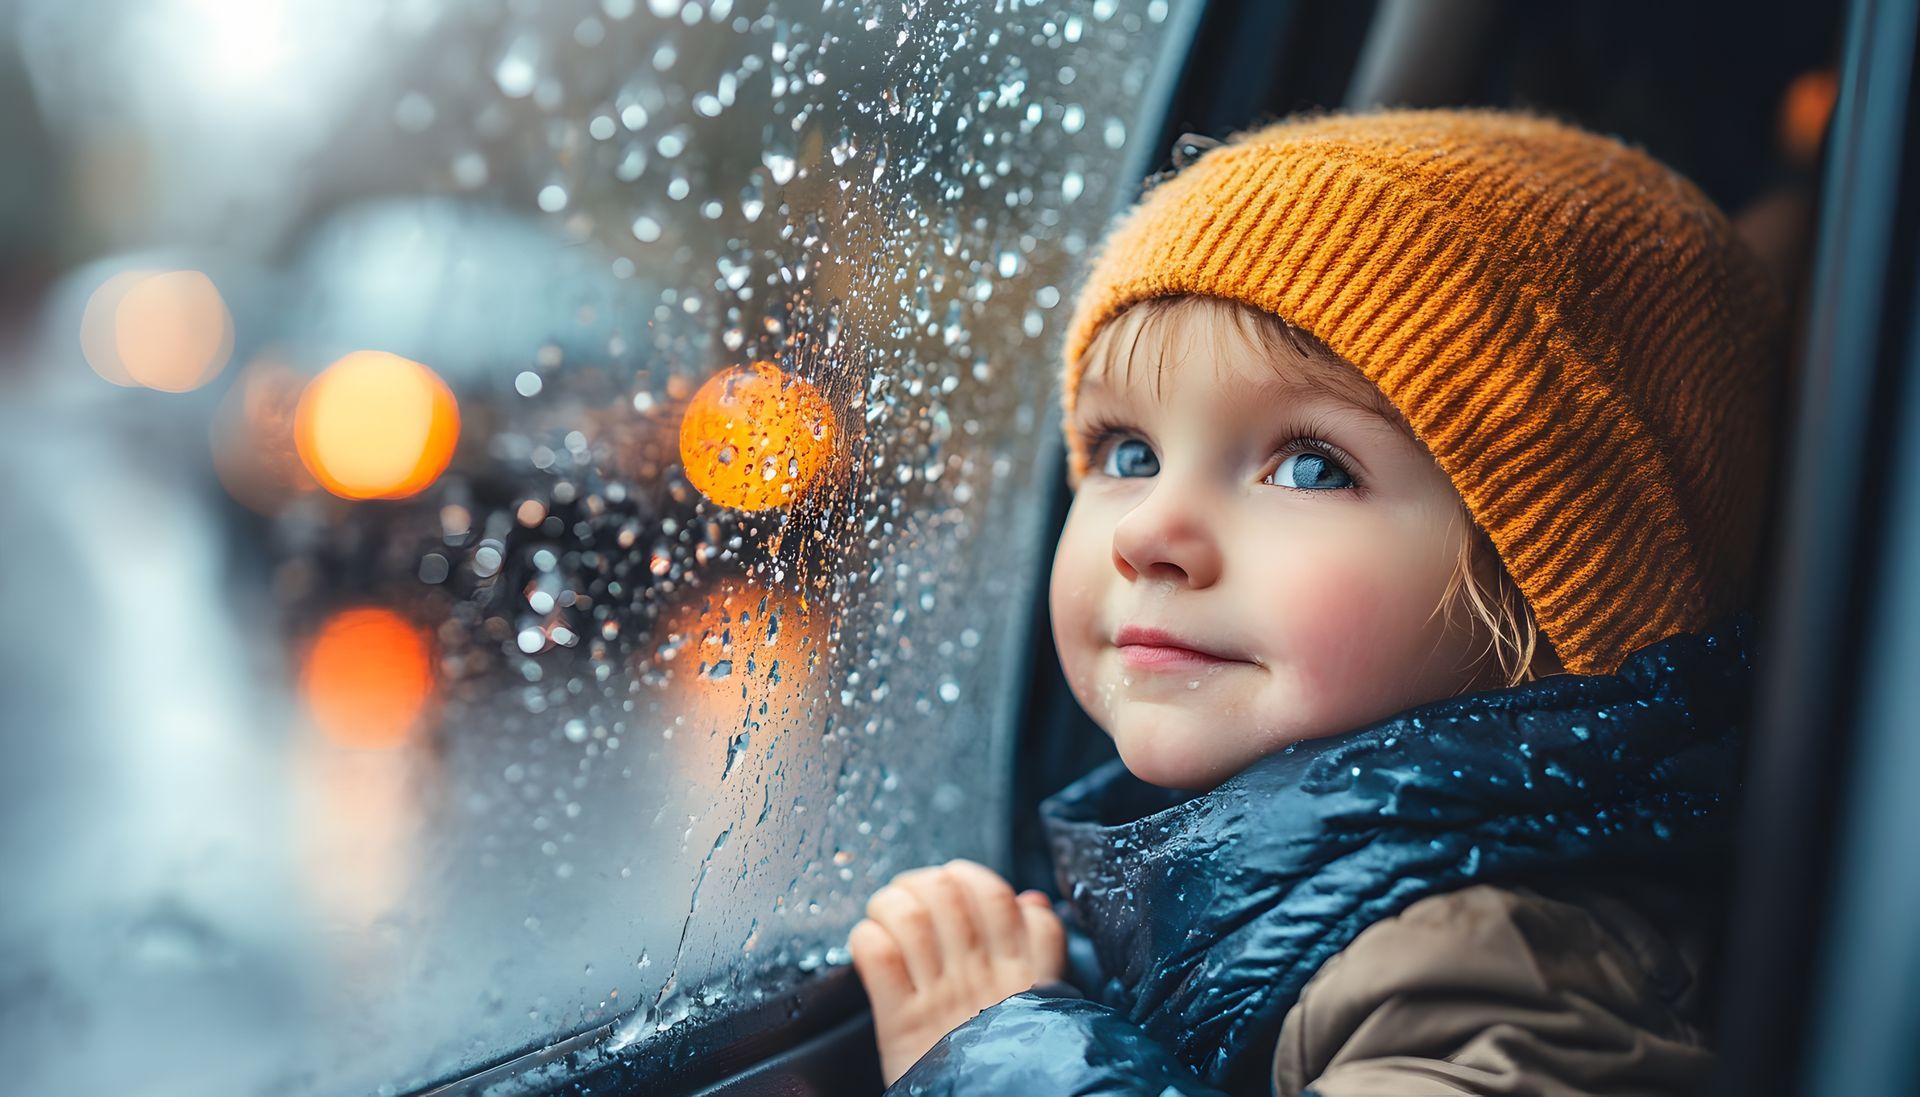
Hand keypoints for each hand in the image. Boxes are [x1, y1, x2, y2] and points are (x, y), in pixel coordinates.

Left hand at [848, 858, 1067, 1085]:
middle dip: (924, 882)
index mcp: (1023, 974)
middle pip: (952, 894)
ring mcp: (942, 997)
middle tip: (912, 893)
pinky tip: (867, 943)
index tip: (958, 884)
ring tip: (884, 909)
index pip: (1003, 898)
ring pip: (912, 915)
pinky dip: (867, 938)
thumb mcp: (1042, 1009)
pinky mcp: (902, 1022)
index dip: (975, 880)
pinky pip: (878, 957)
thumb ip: (1041, 952)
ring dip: (891, 901)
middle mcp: (983, 977)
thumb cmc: (1011, 1068)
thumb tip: (1031, 899)